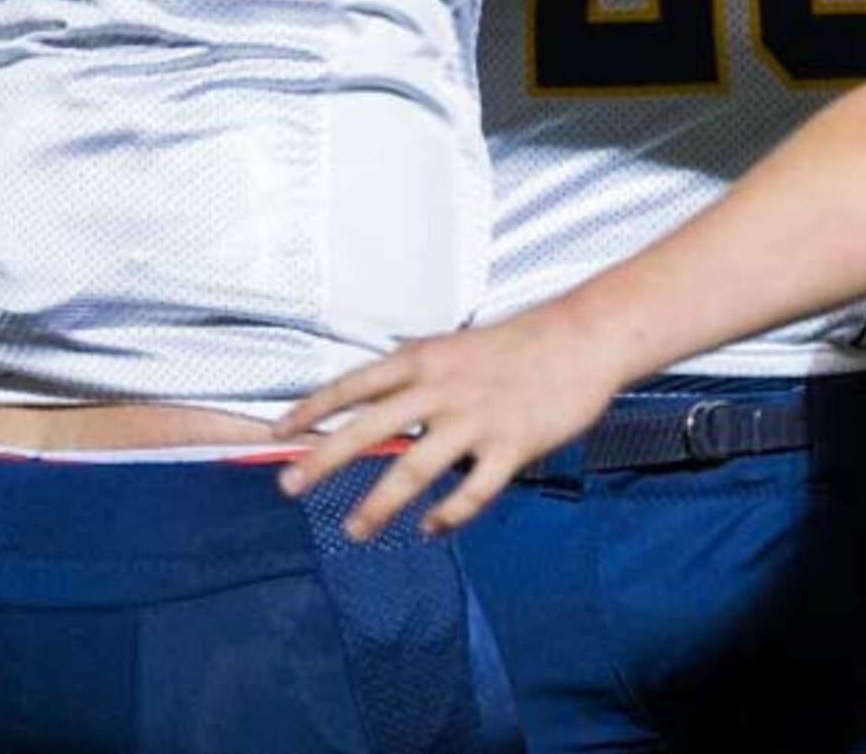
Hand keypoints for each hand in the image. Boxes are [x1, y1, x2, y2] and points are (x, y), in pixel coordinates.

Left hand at [273, 309, 623, 539]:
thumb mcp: (456, 349)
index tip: (280, 432)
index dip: (313, 408)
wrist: (585, 336)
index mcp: (426, 358)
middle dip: (324, 460)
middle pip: (370, 429)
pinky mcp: (512, 446)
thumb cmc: (521, 343)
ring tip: (354, 530)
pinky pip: (473, 492)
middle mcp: (443, 388)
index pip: (355, 384)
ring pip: (414, 470)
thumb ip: (417, 380)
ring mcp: (477, 419)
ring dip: (378, 505)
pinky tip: (430, 528)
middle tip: (288, 486)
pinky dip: (448, 516)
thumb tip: (372, 413)